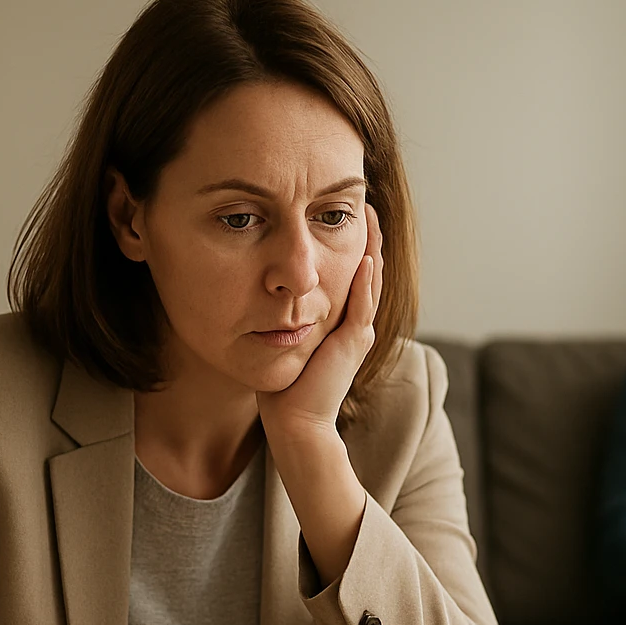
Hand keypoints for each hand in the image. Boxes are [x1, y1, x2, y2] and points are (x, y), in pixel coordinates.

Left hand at [254, 204, 381, 584]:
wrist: (293, 423)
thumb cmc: (280, 388)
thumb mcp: (274, 339)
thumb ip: (274, 315)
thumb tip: (253, 290)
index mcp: (336, 322)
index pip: (347, 272)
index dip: (344, 242)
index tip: (335, 211)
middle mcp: (352, 324)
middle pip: (365, 269)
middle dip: (365, 236)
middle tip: (364, 201)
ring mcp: (356, 333)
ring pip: (370, 281)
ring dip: (371, 248)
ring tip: (370, 216)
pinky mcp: (352, 344)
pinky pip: (362, 305)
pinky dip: (364, 281)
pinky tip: (364, 256)